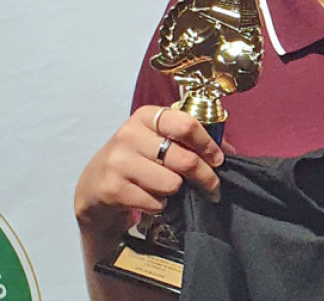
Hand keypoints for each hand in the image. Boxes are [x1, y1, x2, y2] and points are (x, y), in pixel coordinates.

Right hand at [74, 105, 224, 226]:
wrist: (93, 186)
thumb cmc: (136, 160)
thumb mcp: (157, 141)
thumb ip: (191, 142)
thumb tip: (229, 151)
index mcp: (146, 117)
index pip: (187, 124)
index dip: (208, 144)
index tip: (218, 160)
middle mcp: (129, 134)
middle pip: (184, 159)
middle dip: (206, 178)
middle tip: (212, 189)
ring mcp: (118, 161)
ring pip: (171, 184)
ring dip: (176, 192)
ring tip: (167, 190)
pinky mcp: (113, 188)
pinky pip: (155, 202)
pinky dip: (160, 206)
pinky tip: (150, 199)